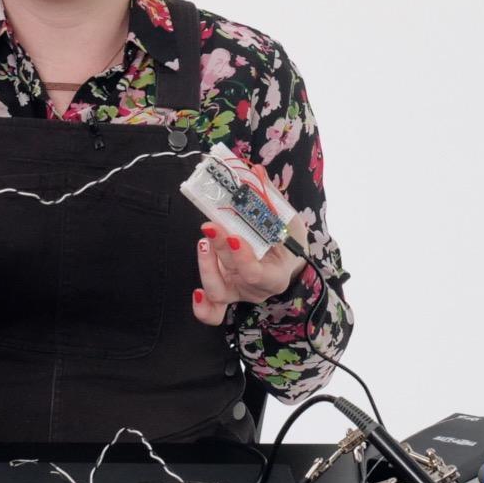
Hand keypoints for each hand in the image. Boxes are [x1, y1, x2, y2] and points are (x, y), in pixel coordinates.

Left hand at [192, 172, 308, 325]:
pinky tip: (195, 293)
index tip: (232, 235)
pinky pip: (212, 312)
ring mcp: (238, 292)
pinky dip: (202, 307)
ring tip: (203, 241)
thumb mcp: (288, 219)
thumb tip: (255, 170)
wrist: (286, 259)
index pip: (257, 273)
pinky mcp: (225, 291)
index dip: (242, 257)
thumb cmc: (288, 240)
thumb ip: (271, 198)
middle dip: (219, 249)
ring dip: (206, 267)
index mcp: (276, 274)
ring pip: (218, 291)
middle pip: (234, 274)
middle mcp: (256, 288)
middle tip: (210, 226)